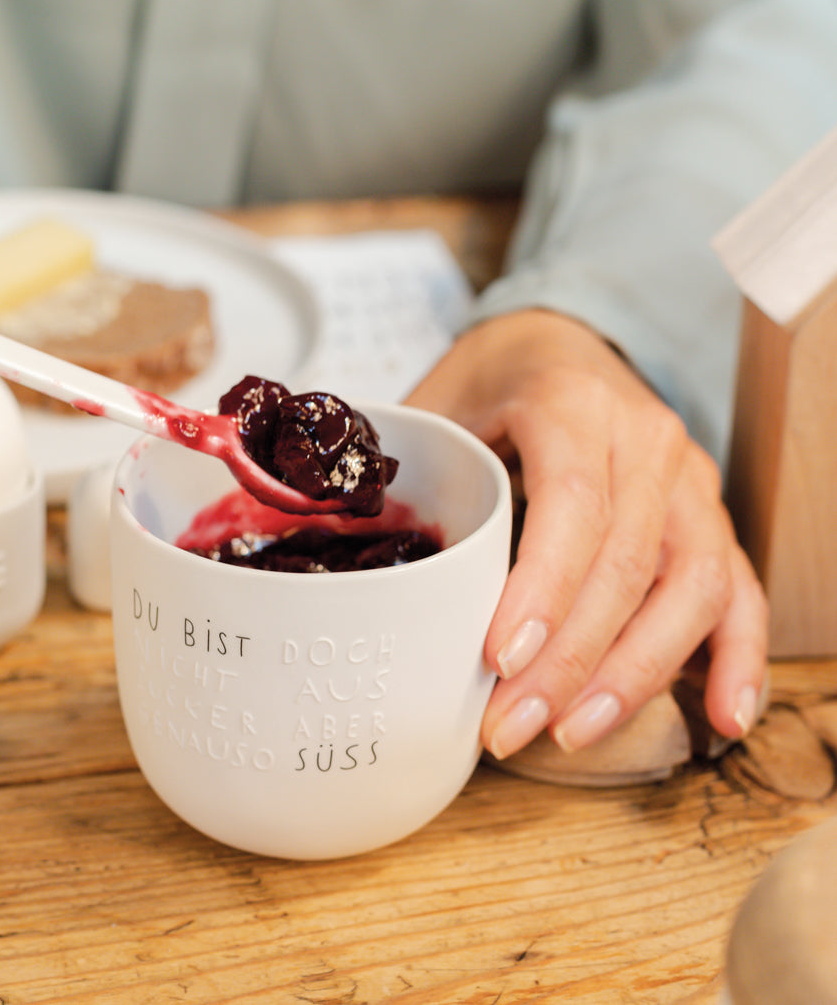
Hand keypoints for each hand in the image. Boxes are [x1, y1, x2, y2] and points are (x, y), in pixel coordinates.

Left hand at [404, 308, 767, 757]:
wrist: (563, 341)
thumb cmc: (495, 377)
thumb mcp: (439, 397)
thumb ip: (402, 463)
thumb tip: (337, 541)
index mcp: (575, 404)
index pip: (575, 503)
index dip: (542, 588)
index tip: (499, 658)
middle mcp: (647, 440)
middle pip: (628, 562)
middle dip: (569, 660)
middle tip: (509, 725)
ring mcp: (690, 480)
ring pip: (692, 587)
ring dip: (636, 674)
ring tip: (571, 734)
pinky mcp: (708, 516)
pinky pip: (739, 590)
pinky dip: (737, 659)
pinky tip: (718, 719)